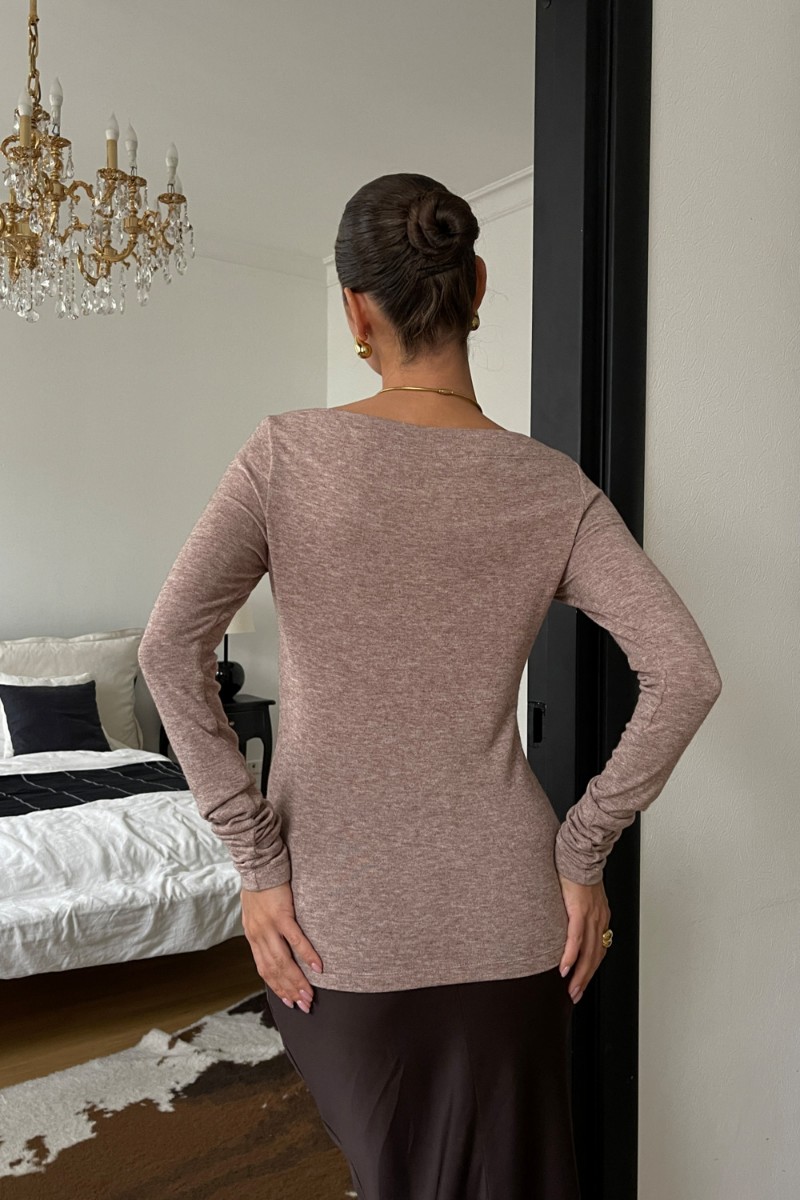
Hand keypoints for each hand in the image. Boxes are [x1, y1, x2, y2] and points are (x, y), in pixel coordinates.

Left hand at [240, 881, 322, 1013]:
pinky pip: (296, 940)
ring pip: (284, 961)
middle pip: (274, 971)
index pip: (264, 970)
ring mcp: (270, 927)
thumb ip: (262, 931)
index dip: (277, 987)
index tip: (289, 1000)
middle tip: (303, 1005)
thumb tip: (272, 945)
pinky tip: (318, 967)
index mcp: (253, 937)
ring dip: (298, 981)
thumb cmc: (259, 887)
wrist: (258, 866)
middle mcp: (259, 936)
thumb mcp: (255, 914)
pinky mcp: (282, 915)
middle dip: (289, 991)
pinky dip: (307, 955)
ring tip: (310, 994)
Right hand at [557, 873, 610, 1003]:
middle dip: (585, 979)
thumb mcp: (582, 894)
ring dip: (579, 974)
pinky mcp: (579, 911)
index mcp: (601, 917)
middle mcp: (599, 920)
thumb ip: (578, 909)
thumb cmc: (577, 869)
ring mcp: (590, 916)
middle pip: (595, 957)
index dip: (591, 969)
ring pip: (588, 953)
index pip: (599, 949)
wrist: (578, 853)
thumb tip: (568, 919)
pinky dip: (570, 956)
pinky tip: (564, 967)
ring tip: (571, 988)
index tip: (582, 982)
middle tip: (576, 995)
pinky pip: (575, 939)